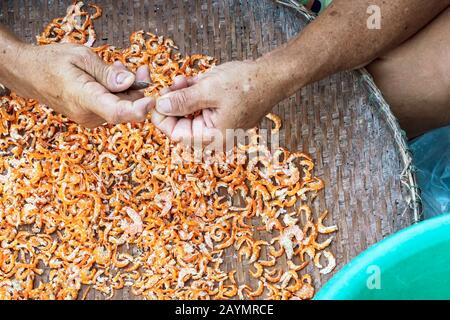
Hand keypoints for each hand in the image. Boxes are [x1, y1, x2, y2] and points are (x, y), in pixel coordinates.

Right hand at [6, 43, 153, 127]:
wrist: (29, 75)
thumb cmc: (52, 62)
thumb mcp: (81, 57)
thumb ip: (107, 73)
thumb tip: (131, 82)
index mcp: (83, 98)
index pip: (116, 112)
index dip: (138, 108)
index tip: (152, 99)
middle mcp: (89, 115)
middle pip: (126, 107)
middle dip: (139, 89)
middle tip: (142, 69)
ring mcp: (91, 119)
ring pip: (122, 106)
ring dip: (128, 89)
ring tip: (118, 67)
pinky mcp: (94, 117)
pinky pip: (114, 106)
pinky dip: (119, 93)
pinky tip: (113, 78)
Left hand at [151, 60, 282, 142]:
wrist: (273, 75)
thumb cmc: (246, 85)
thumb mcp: (208, 90)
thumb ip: (182, 101)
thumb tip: (159, 106)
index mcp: (214, 139)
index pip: (177, 134)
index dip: (162, 118)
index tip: (153, 99)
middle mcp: (215, 136)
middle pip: (182, 123)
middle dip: (173, 103)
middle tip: (169, 84)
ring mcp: (219, 124)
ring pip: (189, 112)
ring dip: (182, 95)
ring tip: (183, 79)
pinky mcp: (221, 112)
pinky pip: (200, 106)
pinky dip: (193, 93)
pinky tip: (191, 80)